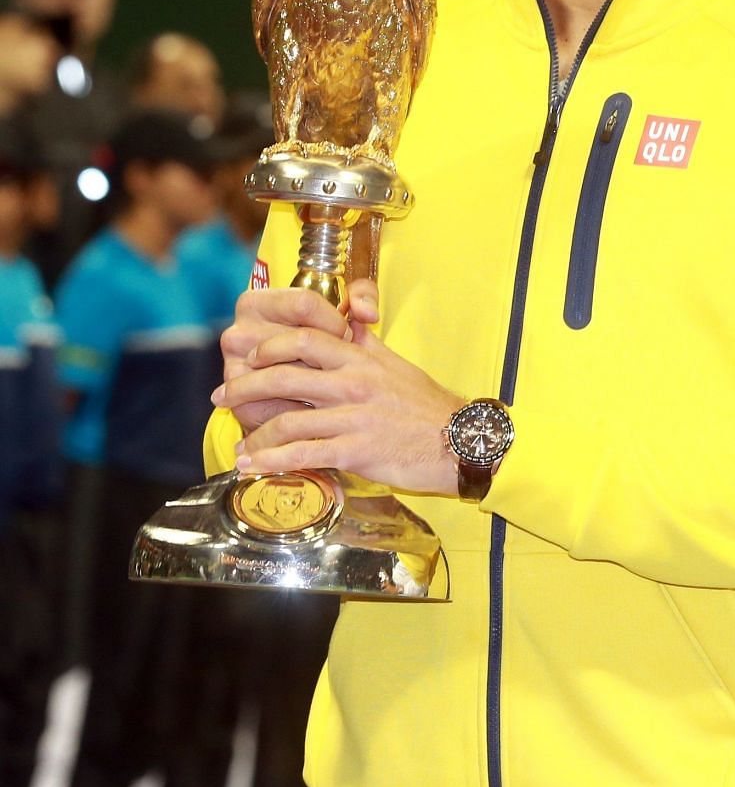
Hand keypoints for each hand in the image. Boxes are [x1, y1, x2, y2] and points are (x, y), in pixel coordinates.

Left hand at [213, 278, 464, 495]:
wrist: (459, 441)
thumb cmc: (426, 404)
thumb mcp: (395, 364)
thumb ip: (364, 344)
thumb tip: (346, 319)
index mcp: (361, 359)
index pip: (306, 338)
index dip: (270, 345)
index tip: (251, 357)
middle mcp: (353, 383)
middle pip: (284, 375)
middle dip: (245, 386)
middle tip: (223, 395)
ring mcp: (354, 417)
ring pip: (288, 420)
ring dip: (254, 434)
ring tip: (238, 445)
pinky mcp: (356, 451)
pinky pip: (304, 455)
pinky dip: (271, 462)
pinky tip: (254, 467)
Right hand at [219, 283, 378, 433]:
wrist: (305, 393)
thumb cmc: (324, 345)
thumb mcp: (345, 310)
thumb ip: (363, 294)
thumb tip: (368, 313)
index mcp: (256, 303)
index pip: (304, 303)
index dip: (334, 320)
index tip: (345, 334)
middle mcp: (238, 334)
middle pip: (297, 340)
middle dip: (330, 354)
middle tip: (341, 362)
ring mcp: (236, 370)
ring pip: (292, 373)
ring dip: (321, 381)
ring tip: (331, 381)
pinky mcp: (242, 402)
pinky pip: (285, 404)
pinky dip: (309, 405)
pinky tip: (320, 402)